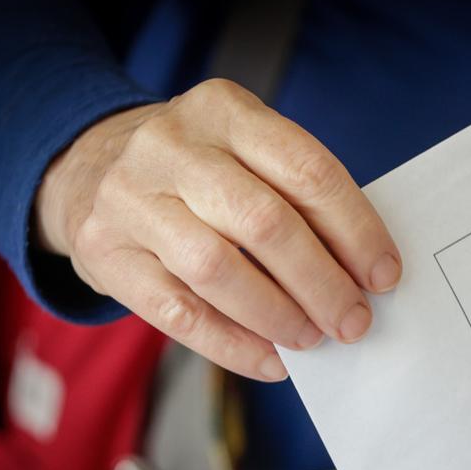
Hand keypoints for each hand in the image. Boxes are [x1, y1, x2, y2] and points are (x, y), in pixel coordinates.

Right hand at [34, 78, 401, 380]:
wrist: (86, 169)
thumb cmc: (195, 171)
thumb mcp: (242, 152)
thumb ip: (295, 196)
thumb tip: (361, 274)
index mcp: (224, 109)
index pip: (307, 170)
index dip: (355, 229)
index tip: (384, 275)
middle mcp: (172, 146)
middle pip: (264, 222)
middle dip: (322, 282)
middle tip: (354, 320)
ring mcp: (131, 199)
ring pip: (218, 269)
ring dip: (278, 315)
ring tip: (312, 338)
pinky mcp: (106, 253)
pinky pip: (179, 312)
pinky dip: (233, 344)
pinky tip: (269, 360)